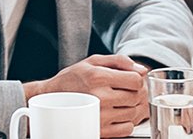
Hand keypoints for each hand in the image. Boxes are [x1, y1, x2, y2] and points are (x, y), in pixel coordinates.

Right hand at [26, 54, 148, 135]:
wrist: (50, 99)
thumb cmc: (73, 79)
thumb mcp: (94, 61)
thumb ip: (120, 61)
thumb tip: (142, 70)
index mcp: (99, 78)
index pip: (136, 80)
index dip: (137, 79)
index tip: (130, 80)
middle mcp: (99, 98)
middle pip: (136, 97)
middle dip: (135, 92)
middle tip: (125, 91)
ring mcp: (99, 116)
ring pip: (134, 113)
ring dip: (131, 107)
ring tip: (119, 102)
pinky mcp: (99, 131)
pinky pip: (127, 129)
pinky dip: (126, 122)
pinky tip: (116, 115)